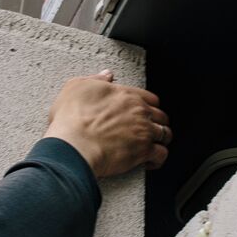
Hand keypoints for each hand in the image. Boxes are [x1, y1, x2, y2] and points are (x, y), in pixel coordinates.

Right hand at [45, 70, 170, 177]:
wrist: (73, 145)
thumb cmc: (71, 119)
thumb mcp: (76, 88)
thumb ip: (95, 79)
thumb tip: (107, 75)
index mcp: (125, 95)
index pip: (150, 98)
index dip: (148, 107)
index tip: (143, 114)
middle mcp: (139, 111)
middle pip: (161, 116)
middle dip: (156, 123)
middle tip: (147, 131)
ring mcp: (144, 131)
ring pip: (165, 134)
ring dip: (159, 140)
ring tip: (150, 147)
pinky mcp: (144, 151)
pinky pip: (162, 154)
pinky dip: (158, 159)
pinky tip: (149, 162)